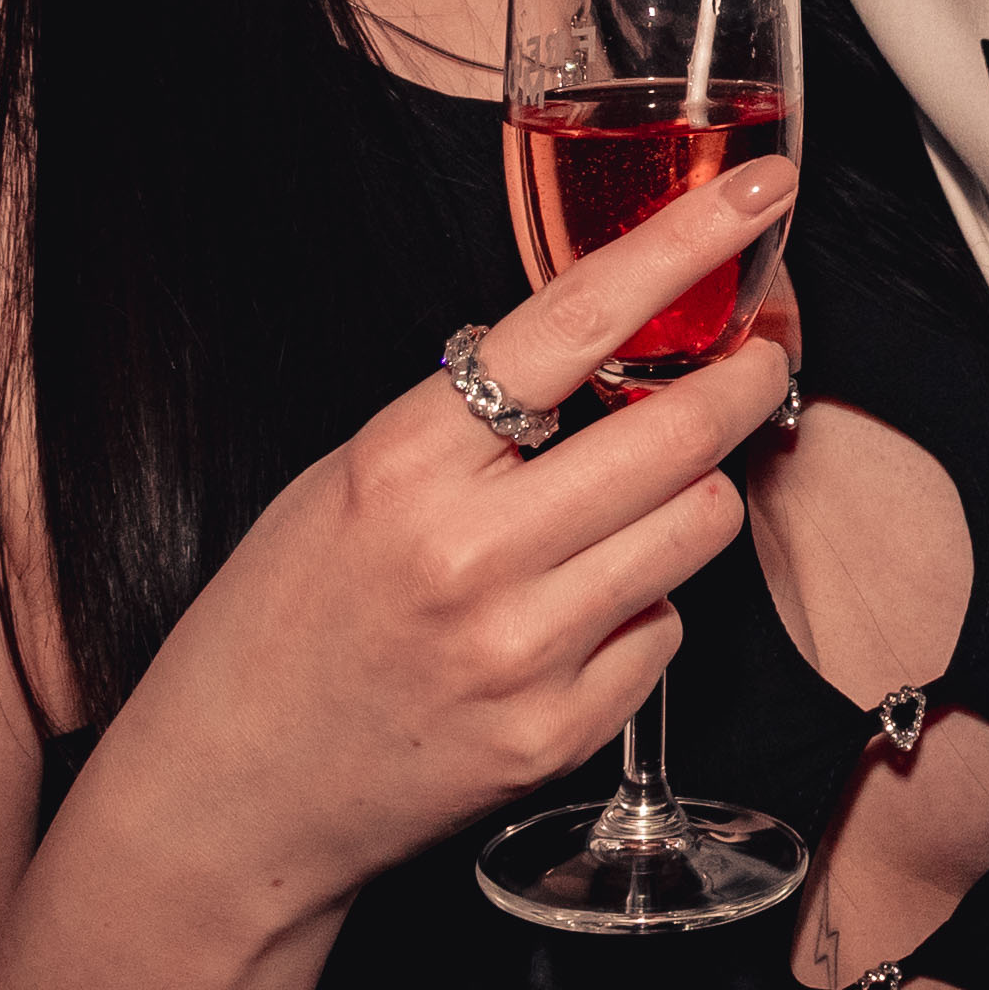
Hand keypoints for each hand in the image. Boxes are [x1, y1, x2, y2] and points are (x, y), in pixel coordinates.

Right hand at [104, 163, 801, 890]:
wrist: (230, 795)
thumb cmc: (283, 621)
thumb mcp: (348, 480)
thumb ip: (472, 418)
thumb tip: (613, 348)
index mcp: (402, 464)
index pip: (575, 322)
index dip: (684, 244)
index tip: (757, 195)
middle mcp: (469, 555)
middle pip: (678, 433)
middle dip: (744, 377)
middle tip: (758, 356)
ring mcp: (521, 653)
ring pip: (698, 528)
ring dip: (692, 498)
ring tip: (630, 506)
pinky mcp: (558, 736)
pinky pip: (664, 632)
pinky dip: (643, 610)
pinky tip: (574, 621)